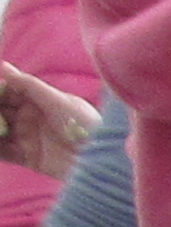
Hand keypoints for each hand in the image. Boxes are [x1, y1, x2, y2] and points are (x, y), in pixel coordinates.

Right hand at [0, 63, 96, 180]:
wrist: (104, 160)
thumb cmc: (87, 125)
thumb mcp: (59, 102)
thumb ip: (30, 85)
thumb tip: (3, 66)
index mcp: (38, 100)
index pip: (7, 90)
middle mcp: (29, 117)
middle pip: (0, 110)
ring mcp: (27, 137)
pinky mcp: (28, 157)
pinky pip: (4, 152)